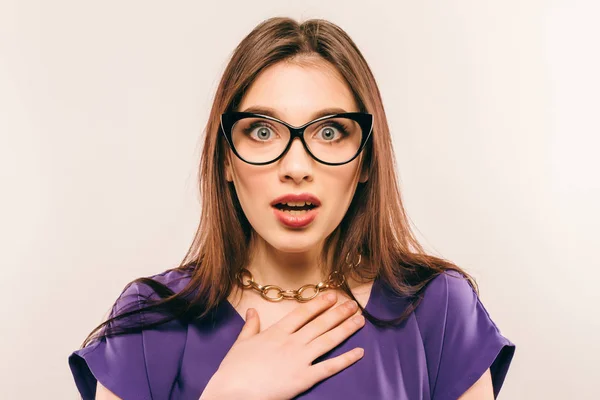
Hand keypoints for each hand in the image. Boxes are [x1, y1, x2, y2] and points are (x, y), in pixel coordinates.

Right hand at [200, 292, 365, 399]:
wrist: (233, 392)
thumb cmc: (234, 369)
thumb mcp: (241, 343)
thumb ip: (250, 326)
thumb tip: (252, 310)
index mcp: (276, 332)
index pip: (303, 313)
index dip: (320, 304)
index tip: (333, 296)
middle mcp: (292, 342)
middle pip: (320, 324)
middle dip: (338, 313)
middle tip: (353, 304)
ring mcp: (300, 359)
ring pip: (328, 340)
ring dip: (346, 329)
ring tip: (359, 320)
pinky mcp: (304, 378)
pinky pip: (329, 367)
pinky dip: (346, 359)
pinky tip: (359, 352)